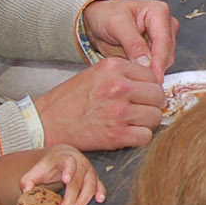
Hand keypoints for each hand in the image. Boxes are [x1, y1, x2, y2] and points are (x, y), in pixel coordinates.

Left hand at [22, 145, 103, 204]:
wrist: (62, 156)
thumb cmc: (49, 165)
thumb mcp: (36, 170)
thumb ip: (28, 180)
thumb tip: (26, 191)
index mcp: (65, 158)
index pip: (69, 162)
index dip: (68, 170)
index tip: (65, 180)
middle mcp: (79, 163)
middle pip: (79, 179)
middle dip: (72, 196)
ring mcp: (88, 170)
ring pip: (90, 183)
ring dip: (85, 197)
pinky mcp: (93, 178)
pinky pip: (99, 184)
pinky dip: (100, 191)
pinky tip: (99, 199)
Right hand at [32, 58, 166, 150]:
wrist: (47, 122)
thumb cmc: (70, 99)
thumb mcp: (96, 74)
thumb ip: (124, 75)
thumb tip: (152, 83)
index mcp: (113, 67)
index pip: (151, 76)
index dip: (150, 87)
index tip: (143, 95)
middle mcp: (118, 87)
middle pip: (157, 95)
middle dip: (152, 104)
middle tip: (141, 109)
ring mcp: (119, 111)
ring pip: (155, 116)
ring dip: (147, 122)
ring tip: (132, 121)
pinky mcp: (116, 135)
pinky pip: (146, 136)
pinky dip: (140, 137)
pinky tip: (128, 133)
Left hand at [81, 0, 177, 73]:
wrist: (96, 21)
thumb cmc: (105, 15)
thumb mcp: (116, 25)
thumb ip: (133, 43)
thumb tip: (147, 62)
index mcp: (159, 12)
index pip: (164, 40)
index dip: (159, 61)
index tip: (155, 78)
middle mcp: (165, 25)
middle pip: (167, 54)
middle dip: (155, 68)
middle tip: (137, 80)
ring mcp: (161, 40)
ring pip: (163, 63)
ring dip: (150, 71)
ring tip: (131, 74)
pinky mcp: (155, 52)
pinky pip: (155, 67)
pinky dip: (146, 73)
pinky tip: (134, 73)